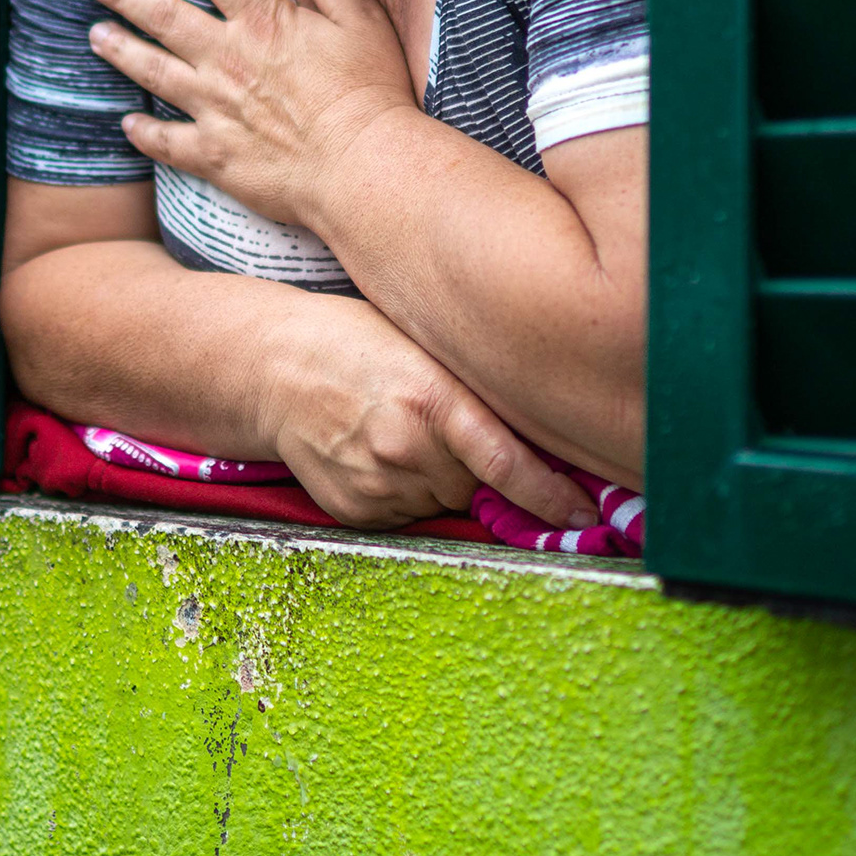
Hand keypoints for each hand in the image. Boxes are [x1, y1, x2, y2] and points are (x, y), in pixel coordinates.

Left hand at [80, 0, 414, 230]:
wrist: (362, 169)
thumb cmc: (371, 94)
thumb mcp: (363, 21)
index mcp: (264, 22)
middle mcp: (228, 60)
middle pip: (164, 17)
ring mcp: (215, 109)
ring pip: (154, 73)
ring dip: (122, 51)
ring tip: (95, 35)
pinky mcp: (215, 156)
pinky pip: (168, 142)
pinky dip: (145, 132)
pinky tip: (127, 123)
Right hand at [260, 291, 596, 531]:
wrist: (270, 364)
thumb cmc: (354, 339)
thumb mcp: (423, 344)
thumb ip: (473, 388)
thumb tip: (538, 429)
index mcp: (431, 398)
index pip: (506, 463)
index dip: (551, 496)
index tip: (585, 514)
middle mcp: (405, 447)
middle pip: (475, 486)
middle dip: (473, 466)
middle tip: (439, 428)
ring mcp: (376, 484)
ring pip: (441, 502)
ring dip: (438, 480)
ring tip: (399, 434)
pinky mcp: (354, 510)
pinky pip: (406, 515)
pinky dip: (405, 492)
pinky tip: (377, 453)